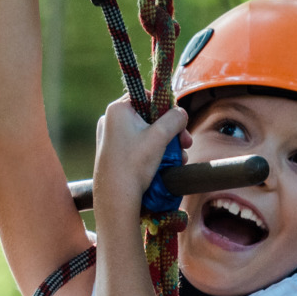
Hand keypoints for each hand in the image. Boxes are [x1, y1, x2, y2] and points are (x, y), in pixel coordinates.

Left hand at [91, 96, 186, 220]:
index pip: (147, 97)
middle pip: (149, 117)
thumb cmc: (135, 164)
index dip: (165, 107)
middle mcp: (111, 120)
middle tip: (185, 143)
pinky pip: (138, 147)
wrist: (116, 198)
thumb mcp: (160, 136)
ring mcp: (111, 138)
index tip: (177, 121)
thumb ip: (175, 118)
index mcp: (117, 109)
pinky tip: (168, 165)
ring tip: (180, 159)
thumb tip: (181, 113)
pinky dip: (154, 153)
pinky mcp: (114, 154)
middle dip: (170, 130)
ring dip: (166, 144)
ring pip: (146, 134)